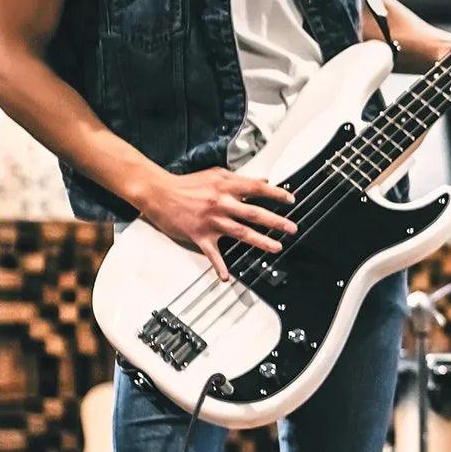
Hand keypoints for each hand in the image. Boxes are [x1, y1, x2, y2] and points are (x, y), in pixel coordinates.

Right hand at [138, 168, 296, 280]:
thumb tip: (262, 180)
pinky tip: (226, 277)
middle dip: (276, 221)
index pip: (256, 188)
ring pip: (241, 232)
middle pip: (254, 213)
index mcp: (225, 186)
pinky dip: (219, 266)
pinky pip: (212, 254)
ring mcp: (211, 220)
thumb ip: (238, 179)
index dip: (276, 194)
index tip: (290, 200)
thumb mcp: (215, 175)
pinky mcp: (199, 235)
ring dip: (260, 241)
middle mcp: (221, 203)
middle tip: (291, 228)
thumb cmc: (186, 184)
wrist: (159, 192)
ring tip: (276, 248)